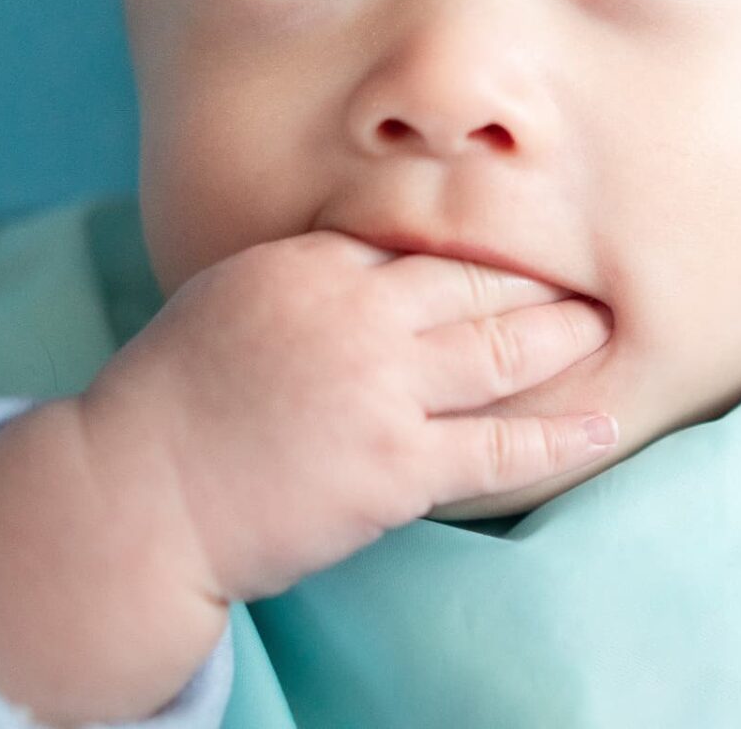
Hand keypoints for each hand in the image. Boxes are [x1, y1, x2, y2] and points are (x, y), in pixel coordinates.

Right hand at [78, 230, 616, 604]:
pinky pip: (499, 447)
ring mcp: (382, 390)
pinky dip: (561, 437)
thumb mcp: (235, 296)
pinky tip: (605, 425)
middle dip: (544, 281)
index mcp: (314, 264)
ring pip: (504, 349)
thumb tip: (381, 260)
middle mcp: (356, 314)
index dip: (483, 249)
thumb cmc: (172, 399)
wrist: (132, 496)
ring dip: (566, 338)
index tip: (527, 247)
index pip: (422, 244)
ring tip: (608, 328)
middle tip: (595, 277)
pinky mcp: (396, 467)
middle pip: (480, 282)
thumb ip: (315, 273)